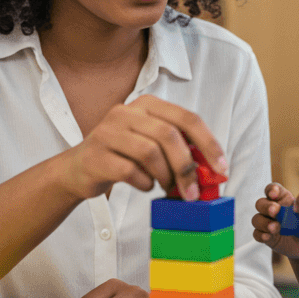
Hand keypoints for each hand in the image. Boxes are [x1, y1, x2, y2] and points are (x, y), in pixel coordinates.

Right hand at [56, 95, 226, 202]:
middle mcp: (125, 112)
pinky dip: (145, 183)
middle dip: (186, 167)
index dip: (208, 143)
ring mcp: (108, 132)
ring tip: (166, 187)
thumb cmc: (122, 157)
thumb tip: (211, 169)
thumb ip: (177, 148)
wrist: (78, 170)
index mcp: (145, 105)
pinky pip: (131, 171)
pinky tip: (145, 185)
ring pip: (150, 152)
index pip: (186, 118)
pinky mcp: (97, 156)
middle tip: (192, 191)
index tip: (221, 168)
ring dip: (165, 177)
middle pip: (169, 135)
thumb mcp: (150, 144)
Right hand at [252, 182, 298, 260]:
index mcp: (283, 199)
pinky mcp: (264, 235)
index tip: (274, 194)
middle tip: (274, 212)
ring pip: (256, 219)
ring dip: (264, 223)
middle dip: (266, 207)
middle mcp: (271, 209)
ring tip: (275, 228)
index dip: (271, 190)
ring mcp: (266, 222)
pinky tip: (267, 237)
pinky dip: (261, 235)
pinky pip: (256, 233)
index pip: (272, 189)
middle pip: (261, 203)